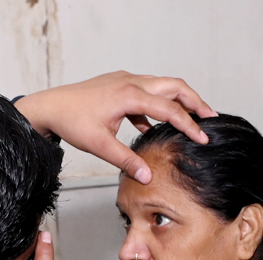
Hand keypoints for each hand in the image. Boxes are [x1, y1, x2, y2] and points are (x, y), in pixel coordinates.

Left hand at [14, 72, 216, 183]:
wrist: (50, 106)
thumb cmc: (72, 121)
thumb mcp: (99, 145)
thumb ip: (125, 160)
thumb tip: (147, 176)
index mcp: (129, 95)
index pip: (169, 108)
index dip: (188, 124)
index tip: (203, 138)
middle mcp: (131, 82)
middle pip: (174, 86)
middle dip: (195, 102)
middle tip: (211, 118)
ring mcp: (126, 80)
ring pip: (162, 86)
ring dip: (178, 102)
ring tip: (191, 120)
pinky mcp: (120, 85)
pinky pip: (146, 93)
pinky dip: (156, 107)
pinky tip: (154, 126)